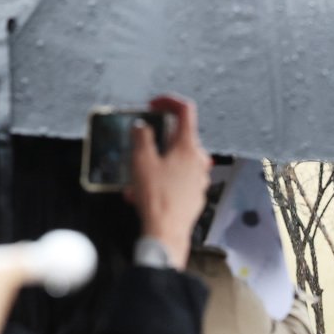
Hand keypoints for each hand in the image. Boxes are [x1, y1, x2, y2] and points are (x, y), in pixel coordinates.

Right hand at [124, 95, 210, 269]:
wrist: (167, 232)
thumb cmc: (156, 197)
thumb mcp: (141, 160)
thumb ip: (141, 137)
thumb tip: (142, 126)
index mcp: (188, 147)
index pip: (185, 110)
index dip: (168, 101)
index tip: (153, 105)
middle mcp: (199, 161)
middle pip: (179, 138)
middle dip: (156, 140)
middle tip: (137, 147)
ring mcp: (199, 178)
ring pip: (175, 161)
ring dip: (154, 164)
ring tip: (134, 179)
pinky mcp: (195, 194)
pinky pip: (176, 180)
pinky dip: (159, 180)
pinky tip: (140, 193)